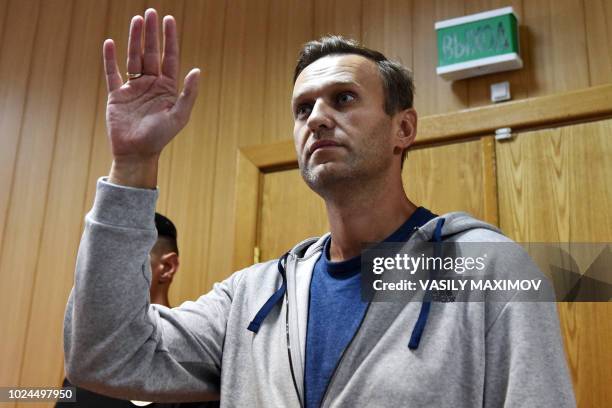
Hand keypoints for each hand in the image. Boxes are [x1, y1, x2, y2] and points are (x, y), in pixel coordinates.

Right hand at [104, 8, 199, 187]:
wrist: (137, 153)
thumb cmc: (160, 137)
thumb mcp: (179, 116)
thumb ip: (188, 93)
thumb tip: (197, 70)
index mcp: (168, 88)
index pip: (169, 58)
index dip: (170, 39)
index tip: (169, 20)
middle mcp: (151, 85)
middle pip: (151, 53)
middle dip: (151, 33)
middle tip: (151, 12)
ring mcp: (133, 88)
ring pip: (133, 58)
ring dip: (134, 39)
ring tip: (136, 20)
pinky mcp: (117, 95)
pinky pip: (112, 73)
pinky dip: (110, 59)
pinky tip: (111, 43)